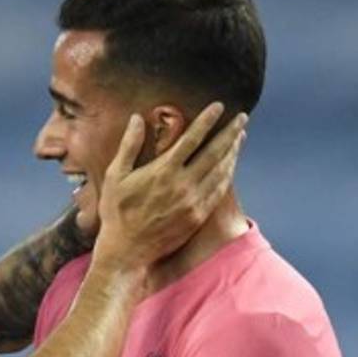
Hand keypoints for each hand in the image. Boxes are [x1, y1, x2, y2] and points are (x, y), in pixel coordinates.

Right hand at [94, 103, 246, 269]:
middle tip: (242, 117)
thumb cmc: (117, 212)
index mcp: (163, 171)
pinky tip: (231, 165)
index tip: (219, 106)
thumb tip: (136, 118)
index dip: (207, 120)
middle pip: (214, 152)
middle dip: (230, 132)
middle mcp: (182, 185)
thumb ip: (129, 145)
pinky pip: (218, 191)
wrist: (127, 250)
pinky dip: (228, 174)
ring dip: (233, 151)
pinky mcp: (198, 216)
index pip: (192, 138)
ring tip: (240, 136)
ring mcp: (193, 202)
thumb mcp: (116, 175)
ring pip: (221, 171)